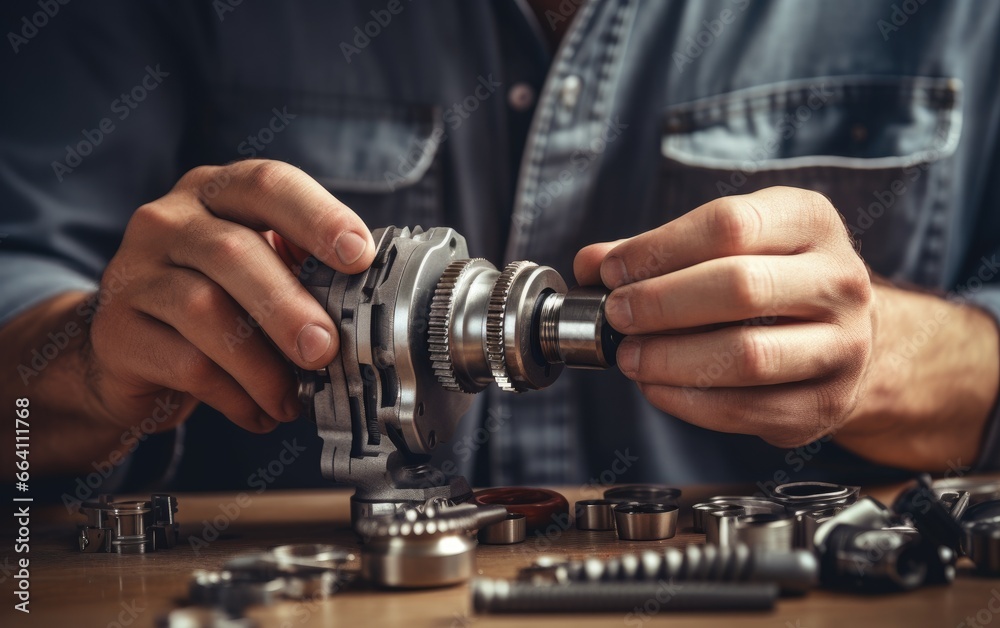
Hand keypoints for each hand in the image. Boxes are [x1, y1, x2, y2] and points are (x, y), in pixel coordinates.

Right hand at [86, 160, 373, 434]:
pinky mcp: (116, 331)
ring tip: (293, 399)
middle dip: (288, 305)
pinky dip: (235, 394)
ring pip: (204, 310)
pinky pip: (185, 363)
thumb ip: (307, 272)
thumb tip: (373, 305)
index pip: (268, 184)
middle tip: (325, 348)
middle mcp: (169, 220)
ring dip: (262, 363)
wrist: (131, 351)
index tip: (359, 255)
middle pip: (231, 251)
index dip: (318, 216)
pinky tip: (260, 412)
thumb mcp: (260, 271)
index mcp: (218, 193)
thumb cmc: (217, 302)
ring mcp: (134, 272)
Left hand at [575, 186, 874, 447]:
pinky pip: (746, 408)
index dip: (658, 249)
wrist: (843, 334)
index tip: (611, 271)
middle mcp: (839, 281)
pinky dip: (688, 402)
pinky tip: (656, 387)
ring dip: (670, 359)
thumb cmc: (768, 278)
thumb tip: (591, 264)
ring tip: (629, 356)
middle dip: (661, 304)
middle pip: (740, 287)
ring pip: (746, 357)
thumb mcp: (725, 243)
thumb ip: (655, 250)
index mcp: (810, 222)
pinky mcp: (826, 404)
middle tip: (617, 315)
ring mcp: (842, 347)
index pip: (729, 225)